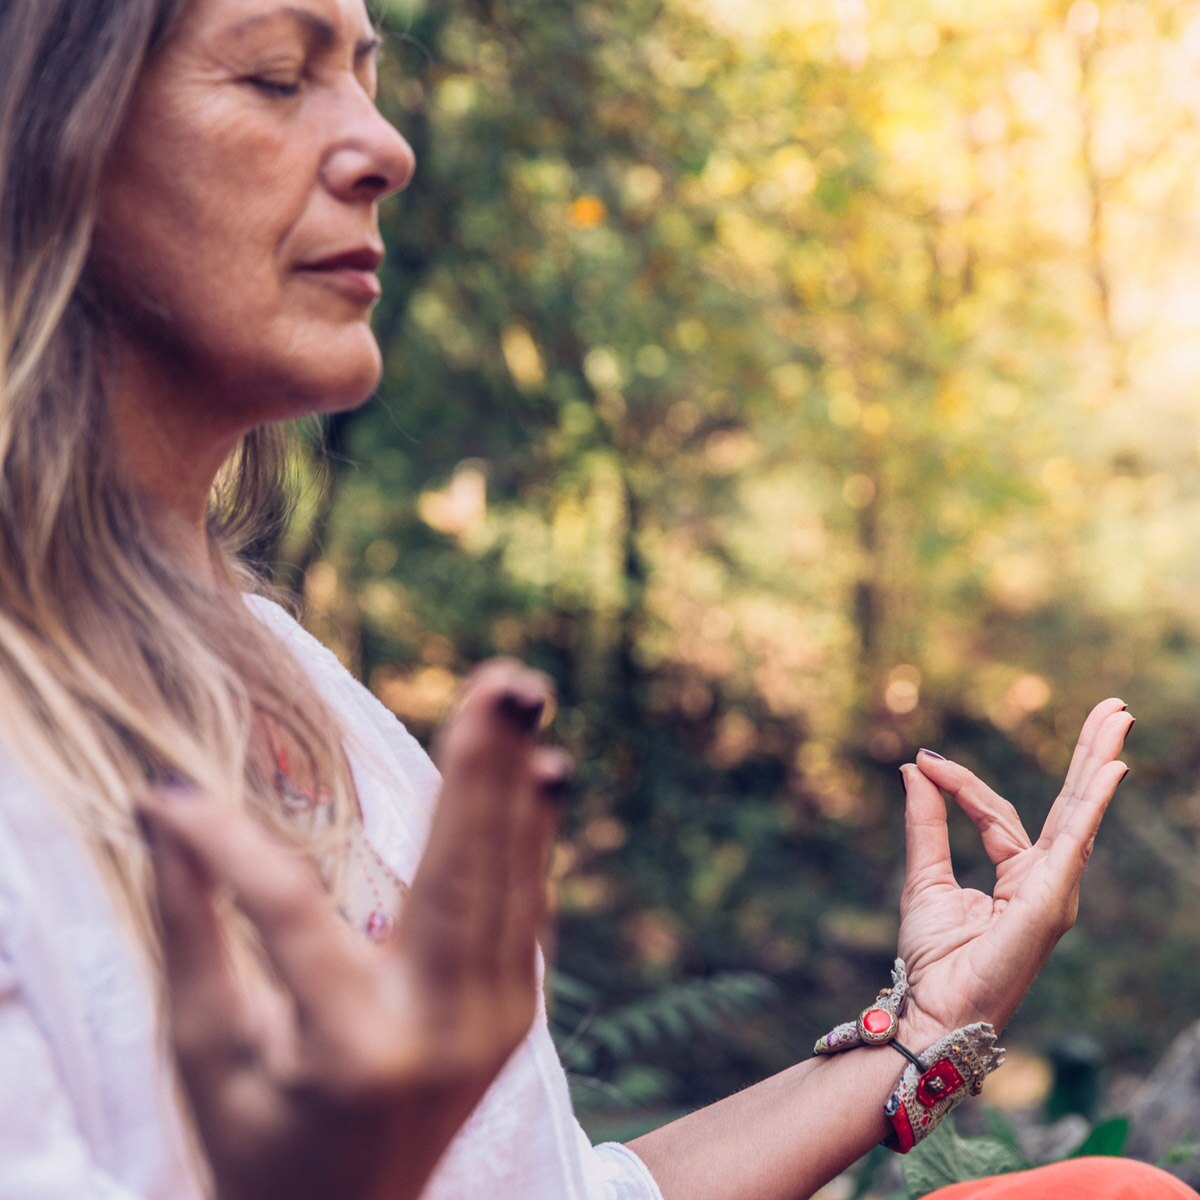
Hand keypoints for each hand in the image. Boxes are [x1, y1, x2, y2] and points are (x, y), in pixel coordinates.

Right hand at [138, 660, 568, 1199]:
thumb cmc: (261, 1142)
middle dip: (481, 770)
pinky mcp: (515, 1010)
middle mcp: (439, 1032)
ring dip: (515, 784)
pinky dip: (530, 836)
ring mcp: (494, 1022)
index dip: (226, 847)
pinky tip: (540, 772)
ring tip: (523, 697)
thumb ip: (190, 933)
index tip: (171, 796)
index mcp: (350, 1053)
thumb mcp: (208, 1053)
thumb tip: (165, 809)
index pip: (288, 915)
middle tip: (503, 681)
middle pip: (457, 880)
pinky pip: (524, 908)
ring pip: (506, 882)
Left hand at [895, 697, 1131, 1044]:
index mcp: (1018, 875)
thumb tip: (916, 764)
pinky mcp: (1051, 901)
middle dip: (1090, 754)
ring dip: (1099, 762)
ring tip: (1119, 717)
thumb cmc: (933, 958)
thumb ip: (927, 820)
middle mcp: (1045, 880)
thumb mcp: (924, 874)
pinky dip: (1094, 804)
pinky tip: (1112, 769)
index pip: (996, 811)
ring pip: (1080, 813)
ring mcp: (1054, 891)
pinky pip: (1074, 842)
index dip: (960, 783)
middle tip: (1113, 707)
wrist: (932, 1007)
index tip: (924, 760)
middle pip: (1071, 804)